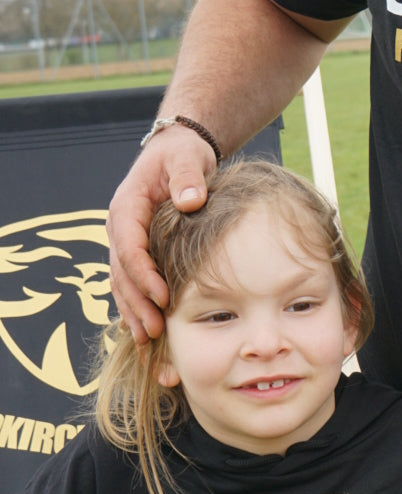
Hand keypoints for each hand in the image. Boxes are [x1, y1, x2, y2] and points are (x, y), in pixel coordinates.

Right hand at [107, 126, 216, 341]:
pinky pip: (130, 282)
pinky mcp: (136, 250)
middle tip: (156, 332)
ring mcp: (125, 241)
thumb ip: (188, 177)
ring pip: (121, 283)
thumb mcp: (186, 158)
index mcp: (126, 207)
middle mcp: (119, 227)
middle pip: (121, 273)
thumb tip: (190, 201)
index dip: (144, 276)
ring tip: (149, 341)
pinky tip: (146, 331)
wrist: (176, 151)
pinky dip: (136, 306)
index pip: (129, 248)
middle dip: (137, 304)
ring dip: (133, 312)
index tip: (164, 298)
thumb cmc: (182, 154)